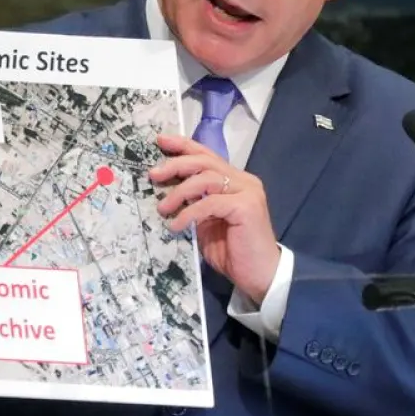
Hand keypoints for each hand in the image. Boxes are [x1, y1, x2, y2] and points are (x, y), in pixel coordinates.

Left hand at [151, 134, 279, 303]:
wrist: (260, 275)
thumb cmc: (234, 252)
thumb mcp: (207, 224)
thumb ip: (195, 205)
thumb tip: (168, 194)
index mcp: (235, 181)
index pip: (208, 156)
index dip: (184, 146)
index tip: (161, 140)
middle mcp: (244, 181)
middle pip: (205, 161)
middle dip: (176, 164)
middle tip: (154, 174)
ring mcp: (247, 192)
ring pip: (206, 178)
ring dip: (179, 191)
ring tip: (162, 208)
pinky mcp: (246, 207)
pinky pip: (210, 202)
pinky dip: (189, 212)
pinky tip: (177, 225)